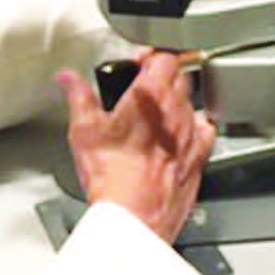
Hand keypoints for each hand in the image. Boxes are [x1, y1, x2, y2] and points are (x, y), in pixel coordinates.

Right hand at [57, 51, 216, 243]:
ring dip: (178, 101)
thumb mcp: (84, 131)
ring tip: (158, 111)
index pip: (164, 57)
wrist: (133, 219)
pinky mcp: (199, 158)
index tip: (139, 62)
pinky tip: (182, 135)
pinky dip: (195, 128)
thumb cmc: (111, 179)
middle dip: (163, 75)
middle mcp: (177, 112)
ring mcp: (192, 135)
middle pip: (181, 76)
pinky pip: (206, 132)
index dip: (151, 55)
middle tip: (144, 84)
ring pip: (194, 102)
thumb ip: (79, 97)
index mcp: (151, 97)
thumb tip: (69, 79)